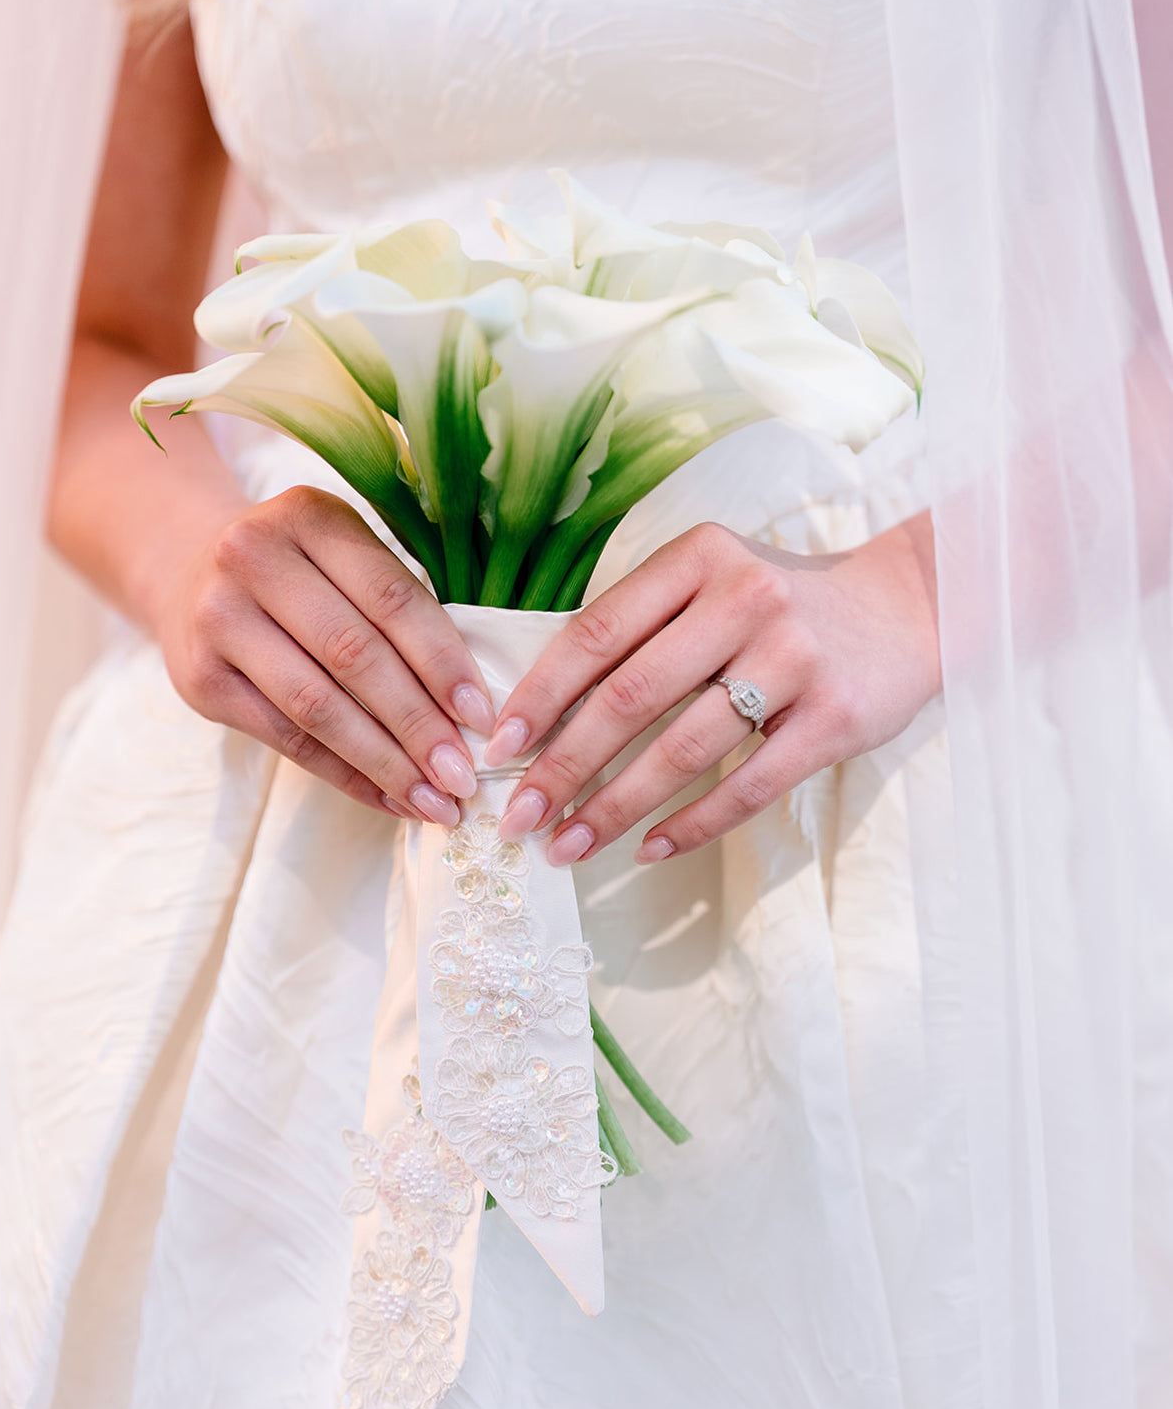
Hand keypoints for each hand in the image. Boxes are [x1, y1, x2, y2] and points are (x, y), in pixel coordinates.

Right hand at [155, 485, 495, 820]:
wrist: (187, 574)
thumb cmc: (300, 572)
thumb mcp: (343, 555)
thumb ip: (399, 608)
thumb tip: (472, 707)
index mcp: (308, 516)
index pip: (392, 598)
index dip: (442, 662)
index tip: (484, 718)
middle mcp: (253, 557)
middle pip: (355, 656)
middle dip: (419, 725)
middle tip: (465, 776)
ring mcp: (218, 618)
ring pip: (319, 707)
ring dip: (387, 763)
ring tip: (436, 802)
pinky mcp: (200, 679)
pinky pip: (287, 739)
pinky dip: (346, 776)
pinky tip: (390, 799)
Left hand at [488, 515, 940, 862]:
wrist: (909, 608)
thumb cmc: (782, 606)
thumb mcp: (712, 584)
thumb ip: (643, 627)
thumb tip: (546, 713)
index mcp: (699, 559)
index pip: (598, 632)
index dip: (540, 695)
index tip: (499, 746)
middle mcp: (744, 599)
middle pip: (630, 697)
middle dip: (563, 766)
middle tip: (519, 817)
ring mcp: (793, 659)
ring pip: (681, 750)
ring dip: (614, 807)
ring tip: (568, 845)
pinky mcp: (833, 719)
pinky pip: (747, 785)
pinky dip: (691, 824)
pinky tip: (648, 849)